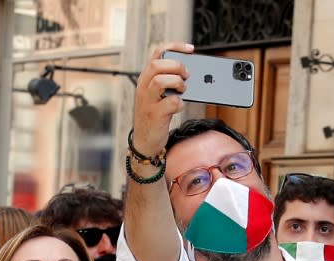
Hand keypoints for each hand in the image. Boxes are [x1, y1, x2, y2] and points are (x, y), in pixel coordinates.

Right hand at [132, 42, 193, 158]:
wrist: (145, 141)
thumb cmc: (154, 116)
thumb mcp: (156, 95)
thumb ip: (167, 81)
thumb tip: (190, 72)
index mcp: (145, 79)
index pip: (157, 53)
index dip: (175, 47)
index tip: (191, 50)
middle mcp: (143, 88)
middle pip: (158, 65)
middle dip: (177, 66)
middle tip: (186, 76)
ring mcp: (147, 101)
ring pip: (161, 80)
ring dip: (177, 83)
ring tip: (182, 90)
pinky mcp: (154, 115)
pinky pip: (170, 103)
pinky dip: (179, 103)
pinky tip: (179, 106)